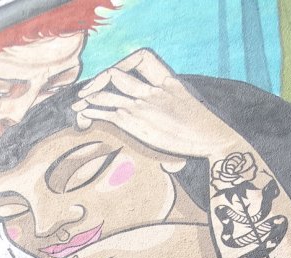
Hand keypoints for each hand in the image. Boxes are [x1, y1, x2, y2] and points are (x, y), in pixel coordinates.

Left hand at [72, 49, 240, 159]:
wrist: (212, 137)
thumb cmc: (205, 133)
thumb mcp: (188, 116)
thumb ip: (176, 125)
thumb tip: (172, 167)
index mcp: (168, 81)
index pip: (142, 57)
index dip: (125, 63)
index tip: (117, 74)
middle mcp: (153, 88)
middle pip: (117, 72)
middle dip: (99, 80)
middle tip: (88, 92)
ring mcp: (143, 103)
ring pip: (107, 90)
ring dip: (89, 96)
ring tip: (78, 104)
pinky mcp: (136, 121)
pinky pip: (106, 110)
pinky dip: (91, 111)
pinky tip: (82, 114)